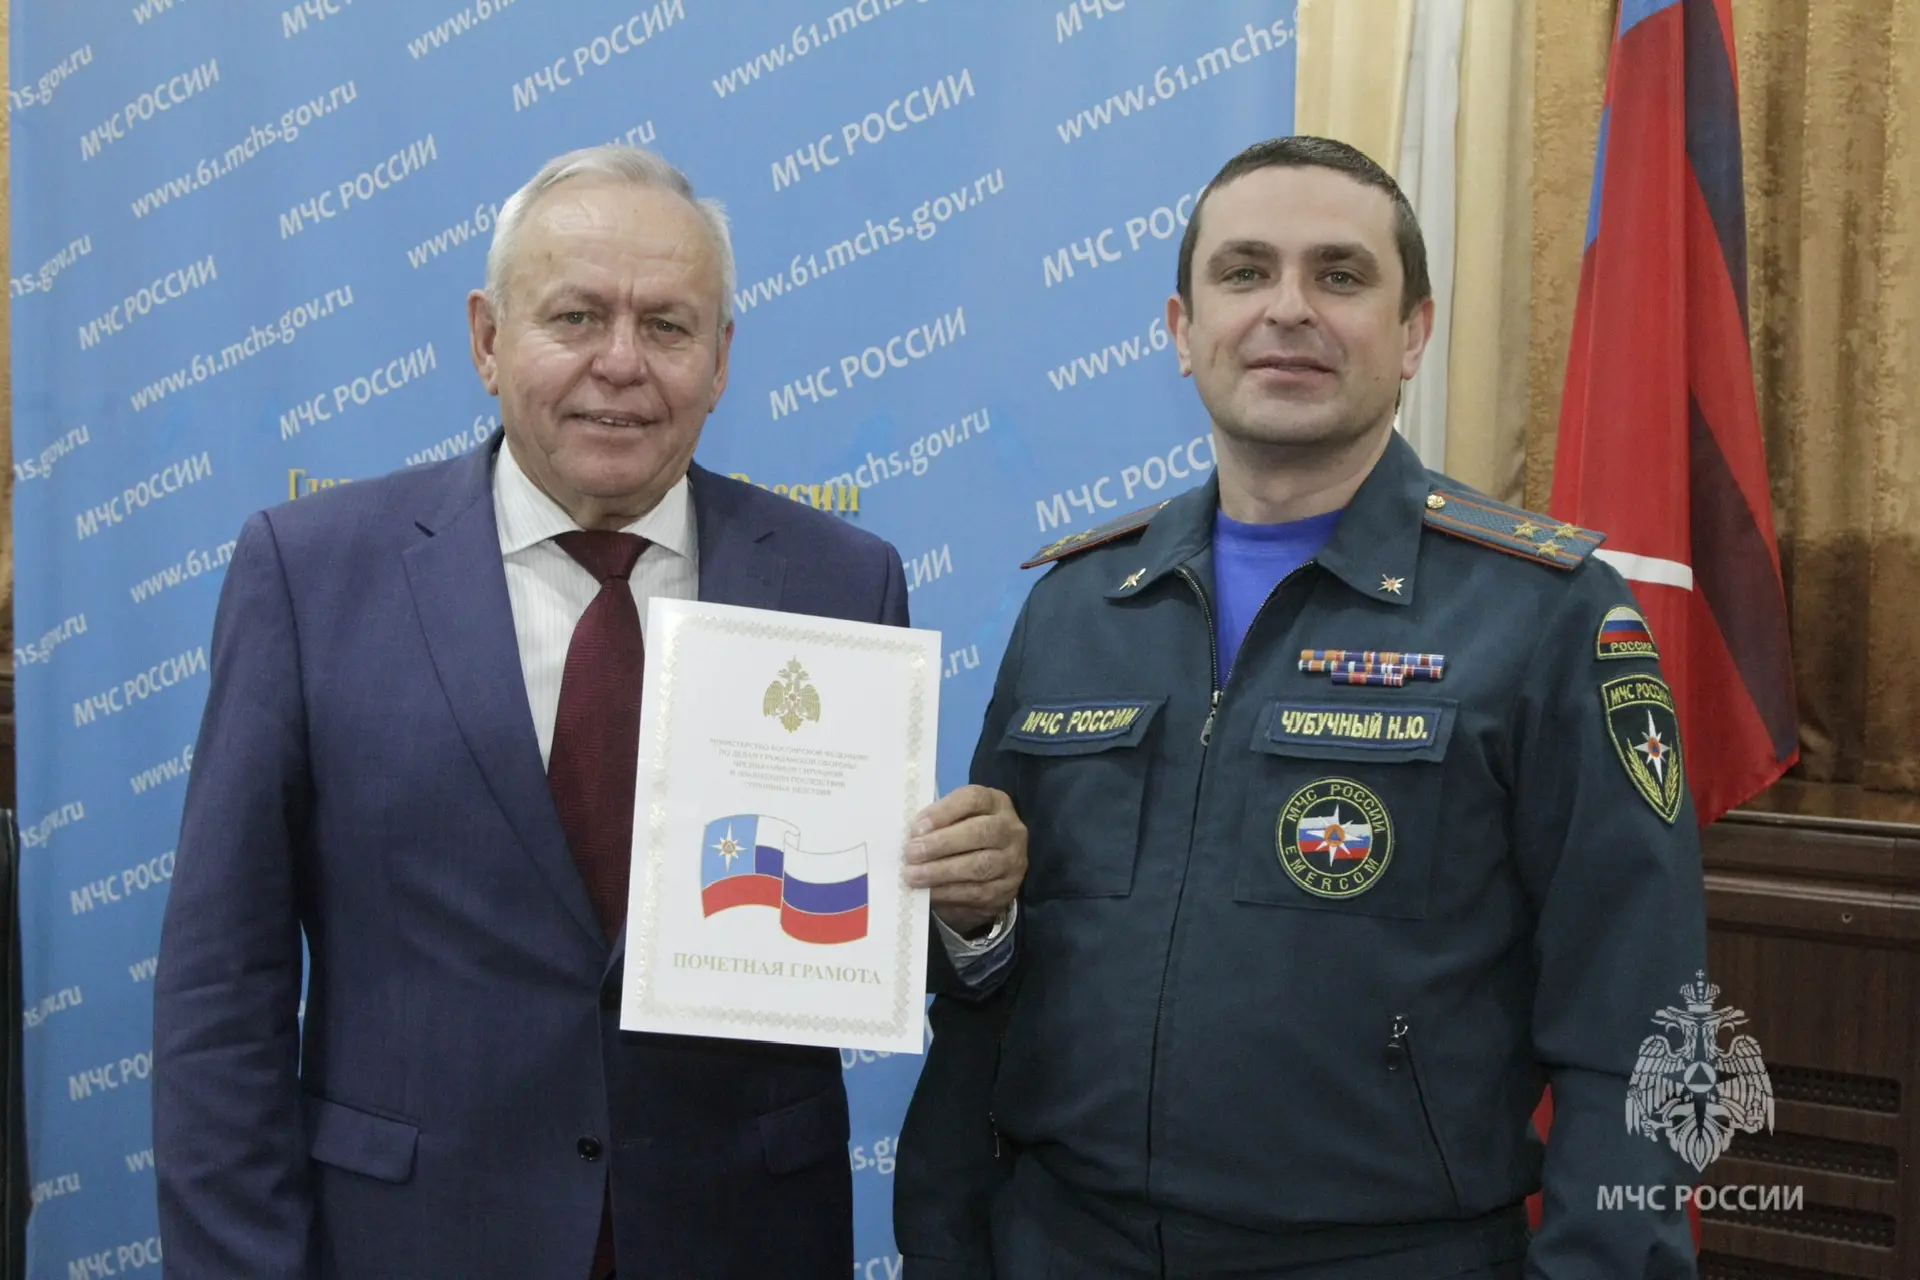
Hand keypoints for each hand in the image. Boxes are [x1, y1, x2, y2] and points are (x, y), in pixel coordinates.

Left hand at [903, 785, 1026, 935]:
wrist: (988, 876)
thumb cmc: (962, 838)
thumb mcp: (954, 821)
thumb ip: (936, 822)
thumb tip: (911, 835)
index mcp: (995, 803)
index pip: (973, 799)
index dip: (944, 812)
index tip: (917, 828)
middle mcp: (1010, 830)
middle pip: (980, 832)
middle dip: (941, 844)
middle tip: (911, 853)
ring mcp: (1013, 861)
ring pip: (979, 866)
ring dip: (941, 872)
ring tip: (913, 876)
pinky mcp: (1006, 890)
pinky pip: (977, 892)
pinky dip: (948, 893)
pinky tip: (928, 892)